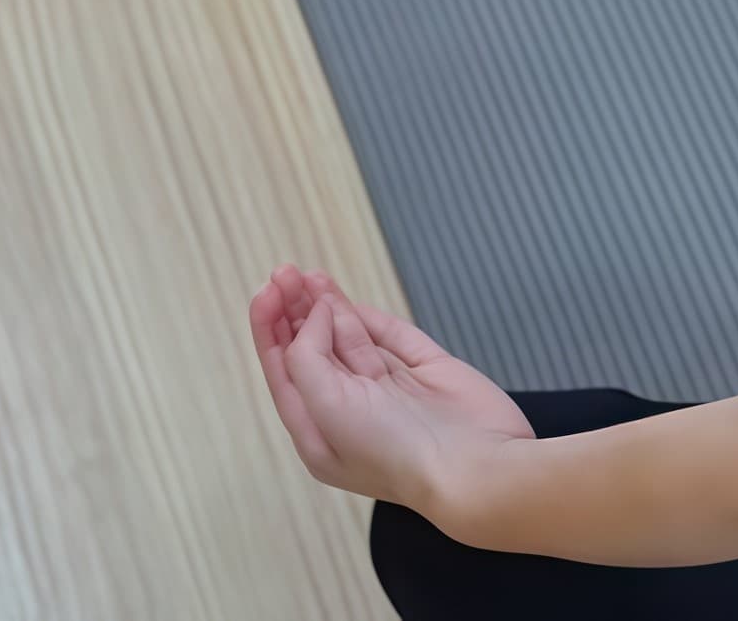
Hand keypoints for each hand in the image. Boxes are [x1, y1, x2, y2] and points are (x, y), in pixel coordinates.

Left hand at [249, 265, 532, 513]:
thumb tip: (316, 313)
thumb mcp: (328, 408)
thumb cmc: (396, 452)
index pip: (286, 375)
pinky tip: (342, 299)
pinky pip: (390, 337)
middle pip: (315, 354)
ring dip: (327, 307)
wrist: (472, 463)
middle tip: (283, 274)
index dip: (271, 333)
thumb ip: (309, 357)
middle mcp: (353, 412)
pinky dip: (365, 317)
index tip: (265, 293)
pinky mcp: (427, 370)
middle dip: (296, 314)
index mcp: (321, 434)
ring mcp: (392, 390)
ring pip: (350, 340)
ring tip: (306, 275)